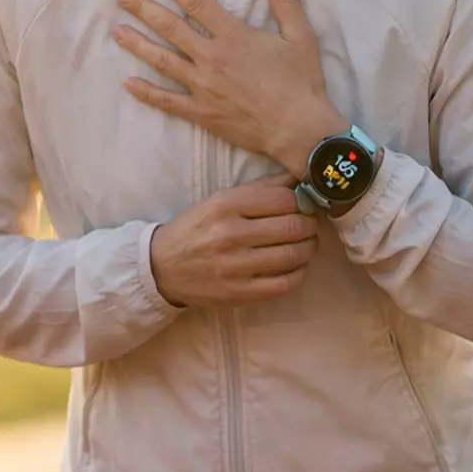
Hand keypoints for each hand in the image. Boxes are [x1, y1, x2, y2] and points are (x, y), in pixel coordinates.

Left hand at [113, 0, 346, 176]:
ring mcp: (203, 86)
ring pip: (162, 60)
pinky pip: (167, 101)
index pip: (196, 4)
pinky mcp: (201, 112)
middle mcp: (212, 58)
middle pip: (171, 28)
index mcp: (234, 36)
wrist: (298, 129)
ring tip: (117, 30)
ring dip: (138, 44)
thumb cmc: (302, 82)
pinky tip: (128, 83)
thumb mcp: (300, 35)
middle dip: (145, 9)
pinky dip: (146, 92)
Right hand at [150, 173, 319, 308]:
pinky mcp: (238, 293)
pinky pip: (284, 284)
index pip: (283, 199)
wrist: (161, 267)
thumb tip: (299, 178)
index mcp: (226, 205)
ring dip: (308, 248)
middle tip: (311, 225)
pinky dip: (298, 274)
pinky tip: (296, 266)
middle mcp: (230, 234)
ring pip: (292, 255)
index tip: (306, 205)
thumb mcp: (220, 200)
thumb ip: (260, 189)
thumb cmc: (196, 228)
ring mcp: (234, 267)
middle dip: (310, 225)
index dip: (303, 201)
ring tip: (306, 244)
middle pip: (292, 227)